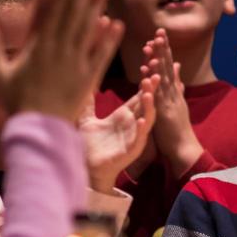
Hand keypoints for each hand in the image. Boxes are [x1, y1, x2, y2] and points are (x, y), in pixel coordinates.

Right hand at [0, 0, 120, 122]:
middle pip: (71, 15)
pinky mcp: (89, 77)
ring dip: (96, 6)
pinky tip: (114, 23)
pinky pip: (100, 55)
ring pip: (88, 29)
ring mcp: (76, 63)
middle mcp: (58, 51)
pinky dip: (107, 39)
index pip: (46, 15)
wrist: (39, 130)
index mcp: (36, 48)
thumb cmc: (16, 103)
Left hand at [79, 74, 158, 192]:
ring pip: (147, 119)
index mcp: (123, 117)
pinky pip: (139, 139)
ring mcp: (133, 137)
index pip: (138, 97)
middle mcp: (131, 125)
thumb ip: (87, 104)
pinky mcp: (131, 150)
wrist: (86, 167)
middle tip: (154, 75)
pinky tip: (142, 120)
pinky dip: (142, 129)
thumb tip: (82, 85)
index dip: (144, 84)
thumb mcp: (86, 120)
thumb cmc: (88, 145)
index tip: (150, 69)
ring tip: (148, 93)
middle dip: (151, 90)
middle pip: (145, 104)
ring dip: (149, 106)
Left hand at [140, 29, 204, 177]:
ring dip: (156, 61)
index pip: (169, 67)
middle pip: (167, 68)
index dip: (164, 51)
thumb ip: (177, 86)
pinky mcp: (163, 114)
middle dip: (163, 49)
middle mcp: (173, 94)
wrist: (185, 151)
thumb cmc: (178, 132)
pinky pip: (156, 95)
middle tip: (159, 31)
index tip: (159, 35)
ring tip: (151, 45)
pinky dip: (152, 83)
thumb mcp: (178, 105)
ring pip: (162, 79)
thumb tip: (177, 67)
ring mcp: (169, 103)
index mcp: (174, 92)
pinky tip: (146, 72)